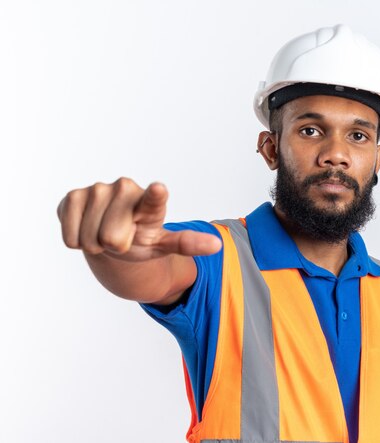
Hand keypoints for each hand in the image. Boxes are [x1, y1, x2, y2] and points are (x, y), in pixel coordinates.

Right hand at [57, 178, 221, 261]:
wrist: (111, 235)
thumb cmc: (141, 237)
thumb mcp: (163, 244)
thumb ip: (187, 243)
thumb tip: (216, 246)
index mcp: (151, 201)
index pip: (154, 199)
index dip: (155, 196)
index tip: (158, 190)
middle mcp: (124, 188)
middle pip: (112, 237)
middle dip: (113, 245)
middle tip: (119, 237)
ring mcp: (97, 189)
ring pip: (89, 238)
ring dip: (94, 244)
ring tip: (103, 232)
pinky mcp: (72, 196)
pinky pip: (70, 235)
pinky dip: (76, 241)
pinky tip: (86, 228)